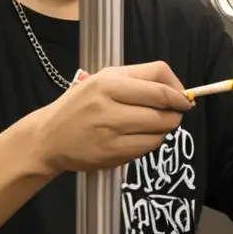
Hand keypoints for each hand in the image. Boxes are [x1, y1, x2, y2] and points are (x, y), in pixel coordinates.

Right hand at [30, 60, 192, 176]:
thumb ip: (138, 80)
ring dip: (165, 128)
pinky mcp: (111, 153)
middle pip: (163, 106)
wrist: (48, 137)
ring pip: (159, 129)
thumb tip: (178, 92)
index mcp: (108, 81)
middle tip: (175, 114)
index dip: (179, 91)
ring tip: (154, 125)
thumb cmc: (80, 105)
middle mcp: (108, 104)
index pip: (158, 81)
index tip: (184, 98)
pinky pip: (147, 147)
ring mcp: (110, 130)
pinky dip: (152, 142)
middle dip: (176, 111)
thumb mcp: (102, 81)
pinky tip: (141, 138)